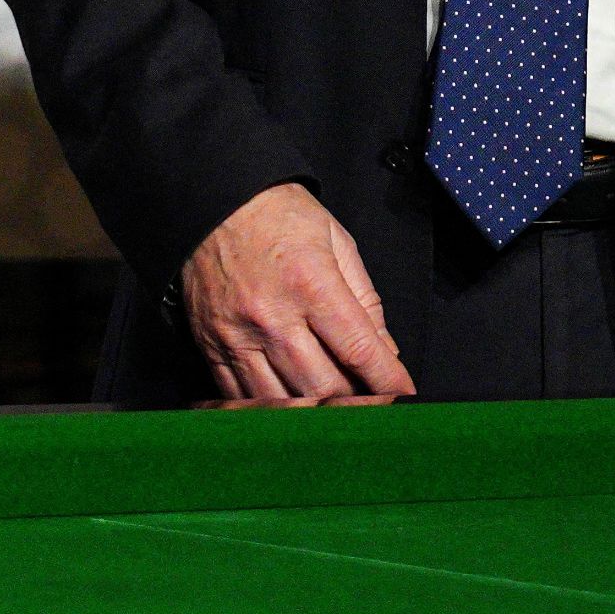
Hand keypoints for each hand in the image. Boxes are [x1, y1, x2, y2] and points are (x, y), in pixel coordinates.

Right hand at [178, 183, 416, 402]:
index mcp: (310, 283)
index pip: (357, 348)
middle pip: (323, 383)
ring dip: (315, 412)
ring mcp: (237, 336)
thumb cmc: (279, 216)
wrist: (212, 202)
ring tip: (334, 410)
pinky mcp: (211, 347)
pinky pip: (241, 396)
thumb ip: (365, 299)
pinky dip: (271, 410)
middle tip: (372, 403)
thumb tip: (385, 351)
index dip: (386, 379)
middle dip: (355, 400)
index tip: (403, 396)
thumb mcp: (337, 241)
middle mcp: (272, 315)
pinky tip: (291, 408)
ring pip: (283, 400)